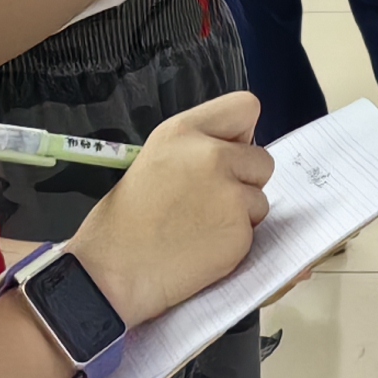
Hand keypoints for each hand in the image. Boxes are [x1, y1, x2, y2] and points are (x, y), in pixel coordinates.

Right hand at [63, 93, 272, 325]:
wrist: (115, 271)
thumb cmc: (128, 219)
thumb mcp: (157, 158)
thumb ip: (198, 146)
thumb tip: (240, 146)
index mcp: (184, 131)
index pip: (245, 107)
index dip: (241, 133)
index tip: (228, 153)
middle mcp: (212, 155)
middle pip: (262, 159)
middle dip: (244, 181)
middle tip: (207, 202)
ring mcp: (229, 194)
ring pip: (260, 198)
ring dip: (240, 214)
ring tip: (199, 226)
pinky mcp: (239, 231)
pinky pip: (253, 230)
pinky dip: (234, 241)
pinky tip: (202, 247)